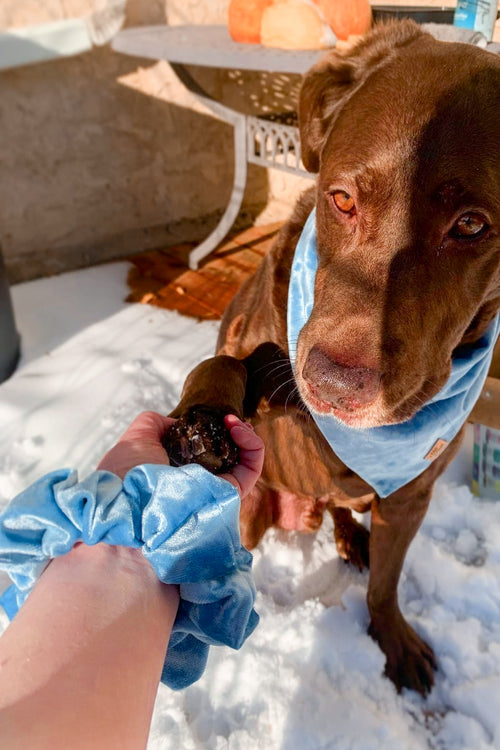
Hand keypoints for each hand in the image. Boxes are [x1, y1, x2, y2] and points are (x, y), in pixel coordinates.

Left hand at [97, 411, 263, 498]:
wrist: (128, 506)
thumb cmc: (127, 473)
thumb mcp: (137, 436)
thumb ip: (156, 423)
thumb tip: (177, 422)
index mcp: (175, 468)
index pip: (204, 448)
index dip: (214, 430)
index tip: (213, 416)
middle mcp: (197, 479)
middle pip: (227, 454)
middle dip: (235, 433)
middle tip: (231, 418)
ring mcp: (215, 489)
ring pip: (243, 460)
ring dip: (245, 435)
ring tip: (234, 421)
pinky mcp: (230, 495)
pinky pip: (251, 469)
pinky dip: (253, 446)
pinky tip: (239, 430)